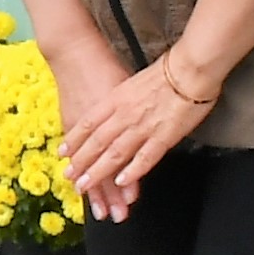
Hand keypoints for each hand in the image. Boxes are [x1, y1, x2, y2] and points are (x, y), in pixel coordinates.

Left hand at [59, 46, 222, 221]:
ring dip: (98, 172)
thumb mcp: (133, 81)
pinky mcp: (163, 137)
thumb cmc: (167, 71)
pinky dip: (132, 171)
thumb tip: (113, 109)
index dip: (74, 140)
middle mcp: (125, 114)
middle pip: (97, 142)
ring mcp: (143, 127)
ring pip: (115, 153)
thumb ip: (122, 99)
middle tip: (70, 176)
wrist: (190, 68)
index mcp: (117, 98)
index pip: (88, 123)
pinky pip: (144, 158)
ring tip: (85, 185)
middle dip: (81, 162)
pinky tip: (121, 182)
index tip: (63, 152)